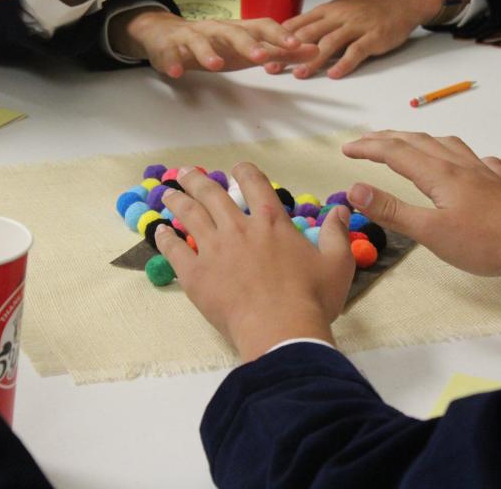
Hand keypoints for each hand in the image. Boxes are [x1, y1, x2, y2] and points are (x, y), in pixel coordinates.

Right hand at [110, 9, 317, 77]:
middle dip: (247, 43)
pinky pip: (170, 54)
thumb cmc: (216, 44)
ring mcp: (191, 38)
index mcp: (238, 30)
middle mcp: (216, 30)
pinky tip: (176, 72)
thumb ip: (280, 52)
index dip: (278, 35)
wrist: (168, 34)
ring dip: (208, 52)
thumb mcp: (249, 49)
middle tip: (261, 57)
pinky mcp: (170, 49)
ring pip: (200, 41)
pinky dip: (172, 61)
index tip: (296, 46)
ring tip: (216, 65)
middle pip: (233, 32)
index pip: (261, 26)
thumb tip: (313, 50)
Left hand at [154, 164, 354, 359]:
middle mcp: (239, 228)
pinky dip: (165, 238)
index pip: (254, 183)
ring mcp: (214, 249)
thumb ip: (337, 233)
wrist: (280, 331)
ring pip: (189, 215)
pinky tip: (159, 232)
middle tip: (187, 173)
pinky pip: (175, 250)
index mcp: (271, 221)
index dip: (244, 172)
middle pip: (212, 194)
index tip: (236, 170)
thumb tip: (340, 209)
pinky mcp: (196, 274)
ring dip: (177, 200)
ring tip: (168, 193)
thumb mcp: (337, 264)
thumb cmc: (311, 299)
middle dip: (198, 180)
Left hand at [272, 0, 441, 78]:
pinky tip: (335, 75)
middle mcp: (338, 17)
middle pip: (308, 35)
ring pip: (329, 44)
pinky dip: (344, 64)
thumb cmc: (370, 7)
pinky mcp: (373, 37)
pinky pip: (356, 51)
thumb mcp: (341, 10)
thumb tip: (296, 39)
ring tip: (299, 74)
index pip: (298, 24)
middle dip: (287, 52)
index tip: (262, 52)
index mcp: (327, 11)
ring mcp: (356, 26)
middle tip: (271, 67)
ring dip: (312, 60)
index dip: (278, 39)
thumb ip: (321, 24)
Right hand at [342, 131, 500, 328]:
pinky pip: (473, 157)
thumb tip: (356, 188)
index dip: (368, 147)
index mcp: (439, 174)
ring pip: (445, 143)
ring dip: (418, 139)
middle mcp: (459, 164)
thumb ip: (392, 209)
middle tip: (365, 143)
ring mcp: (482, 170)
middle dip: (387, 138)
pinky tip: (460, 162)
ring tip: (405, 143)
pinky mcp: (500, 182)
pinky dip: (454, 152)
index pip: (395, 152)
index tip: (346, 149)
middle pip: (417, 141)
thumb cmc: (483, 243)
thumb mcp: (429, 231)